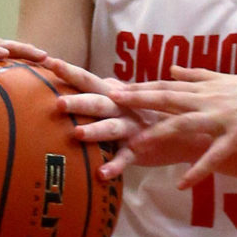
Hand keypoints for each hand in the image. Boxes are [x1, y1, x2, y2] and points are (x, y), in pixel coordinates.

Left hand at [44, 57, 146, 177]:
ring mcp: (132, 128)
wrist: (188, 130)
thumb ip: (117, 89)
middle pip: (98, 103)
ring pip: (111, 128)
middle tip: (58, 103)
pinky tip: (101, 175)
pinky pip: (126, 158)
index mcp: (116, 94)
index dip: (69, 71)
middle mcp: (123, 108)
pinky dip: (115, 166)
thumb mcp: (135, 97)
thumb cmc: (155, 112)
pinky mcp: (140, 148)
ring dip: (95, 130)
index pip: (88, 80)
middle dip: (78, 102)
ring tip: (77, 134)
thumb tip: (101, 79)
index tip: (48, 61)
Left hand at [111, 66, 236, 188]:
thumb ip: (196, 75)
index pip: (167, 84)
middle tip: (111, 102)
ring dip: (160, 134)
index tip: (114, 87)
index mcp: (206, 87)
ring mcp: (223, 119)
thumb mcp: (226, 79)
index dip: (140, 87)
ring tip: (136, 147)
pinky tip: (181, 183)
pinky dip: (197, 170)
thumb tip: (172, 67)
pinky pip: (213, 156)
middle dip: (139, 101)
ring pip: (185, 125)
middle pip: (168, 99)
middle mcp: (209, 100)